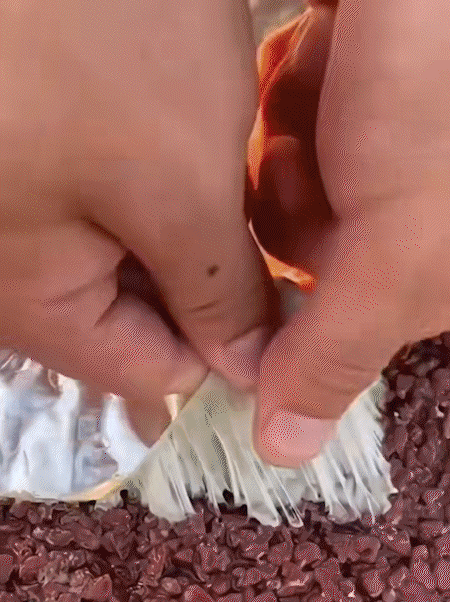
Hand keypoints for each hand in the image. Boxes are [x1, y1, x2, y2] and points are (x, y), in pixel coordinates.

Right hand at [0, 0, 275, 443]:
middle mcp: (21, 273)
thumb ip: (216, 296)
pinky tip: (179, 152)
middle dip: (208, 285)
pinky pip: (116, 218)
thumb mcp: (178, 186)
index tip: (276, 305)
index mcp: (35, 299)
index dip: (224, 350)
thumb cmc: (96, 44)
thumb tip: (244, 367)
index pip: (152, 371)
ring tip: (210, 174)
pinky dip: (162, 199)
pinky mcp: (43, 177)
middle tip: (250, 224)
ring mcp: (29, 222)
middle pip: (142, 322)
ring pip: (135, 267)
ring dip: (188, 236)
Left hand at [248, 0, 449, 465]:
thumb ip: (336, 351)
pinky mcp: (341, 94)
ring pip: (275, 183)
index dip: (294, 314)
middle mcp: (399, 217)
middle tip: (333, 160)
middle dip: (292, 207)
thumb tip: (285, 452)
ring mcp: (369, 152)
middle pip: (296, 250)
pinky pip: (275, 121)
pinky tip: (321, 59)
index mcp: (423, 272)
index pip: (335, 326)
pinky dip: (285, 93)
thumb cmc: (434, 116)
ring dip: (286, 146)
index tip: (255, 294)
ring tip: (333, 98)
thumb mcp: (396, 250)